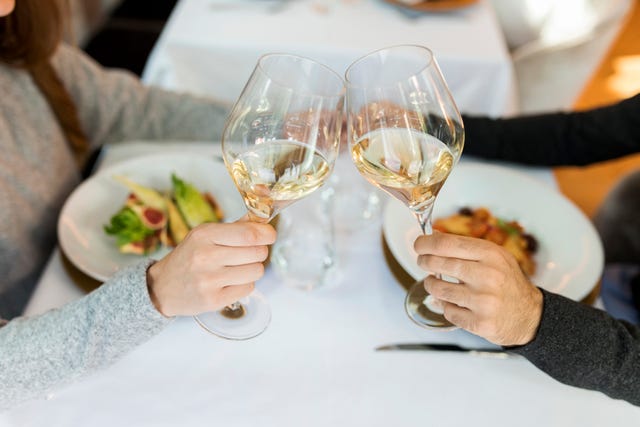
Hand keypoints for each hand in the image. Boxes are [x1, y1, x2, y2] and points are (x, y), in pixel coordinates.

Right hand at [146, 219, 275, 316]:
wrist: (162, 287)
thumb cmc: (189, 257)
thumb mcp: (205, 235)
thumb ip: (236, 227)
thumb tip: (263, 220)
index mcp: (205, 235)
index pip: (249, 234)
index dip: (267, 234)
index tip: (269, 236)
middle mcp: (206, 256)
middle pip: (257, 252)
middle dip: (259, 252)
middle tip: (249, 254)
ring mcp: (209, 280)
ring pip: (257, 271)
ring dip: (253, 270)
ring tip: (237, 269)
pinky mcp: (213, 300)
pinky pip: (248, 289)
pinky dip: (244, 285)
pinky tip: (230, 282)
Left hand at [414, 232, 542, 345]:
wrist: (531, 316)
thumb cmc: (507, 283)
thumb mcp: (494, 257)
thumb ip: (465, 248)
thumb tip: (432, 238)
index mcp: (491, 255)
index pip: (447, 243)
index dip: (426, 243)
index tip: (418, 245)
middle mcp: (488, 276)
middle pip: (439, 264)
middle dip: (425, 262)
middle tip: (422, 262)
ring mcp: (484, 301)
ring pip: (439, 289)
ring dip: (431, 285)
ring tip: (434, 283)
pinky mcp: (480, 322)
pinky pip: (448, 311)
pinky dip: (445, 307)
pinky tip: (453, 302)